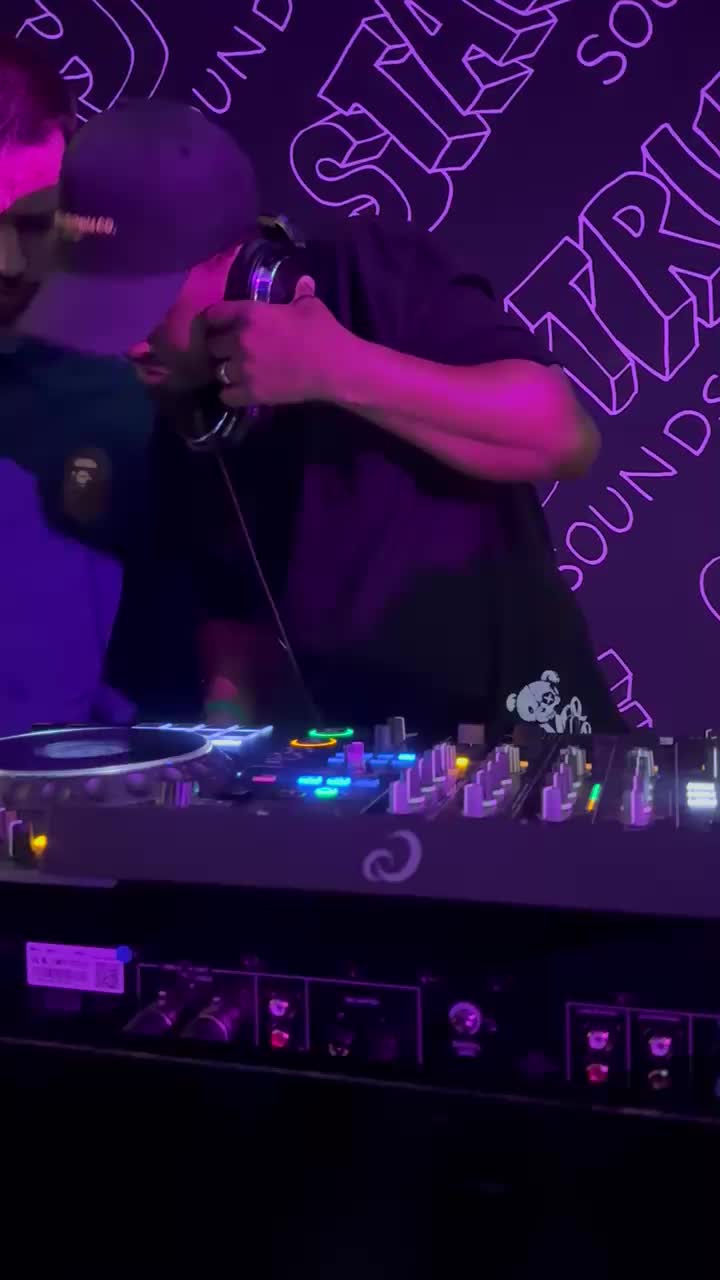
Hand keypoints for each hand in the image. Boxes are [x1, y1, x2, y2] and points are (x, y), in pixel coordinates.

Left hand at [201, 276, 354, 407]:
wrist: (336, 368)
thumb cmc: (324, 333)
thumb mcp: (311, 307)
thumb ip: (299, 293)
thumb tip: (303, 282)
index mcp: (250, 314)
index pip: (213, 314)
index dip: (215, 319)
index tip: (219, 324)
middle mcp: (240, 340)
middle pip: (212, 344)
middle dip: (220, 346)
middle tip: (231, 349)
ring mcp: (244, 369)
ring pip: (217, 370)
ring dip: (225, 370)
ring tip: (236, 371)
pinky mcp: (252, 393)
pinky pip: (226, 395)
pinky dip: (231, 393)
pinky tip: (240, 390)